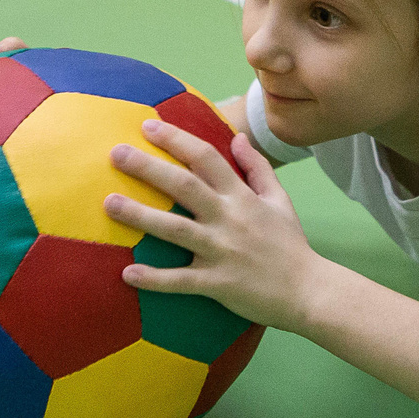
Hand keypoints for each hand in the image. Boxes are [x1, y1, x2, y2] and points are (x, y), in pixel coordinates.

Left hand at [105, 120, 322, 332]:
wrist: (308, 290)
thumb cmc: (290, 244)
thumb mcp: (279, 200)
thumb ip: (257, 168)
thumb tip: (239, 138)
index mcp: (241, 197)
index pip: (206, 158)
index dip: (177, 140)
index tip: (148, 126)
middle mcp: (229, 219)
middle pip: (184, 186)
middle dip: (148, 168)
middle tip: (116, 153)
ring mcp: (221, 251)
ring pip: (175, 230)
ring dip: (140, 216)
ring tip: (109, 204)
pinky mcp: (217, 283)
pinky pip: (181, 281)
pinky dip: (154, 279)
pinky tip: (127, 274)